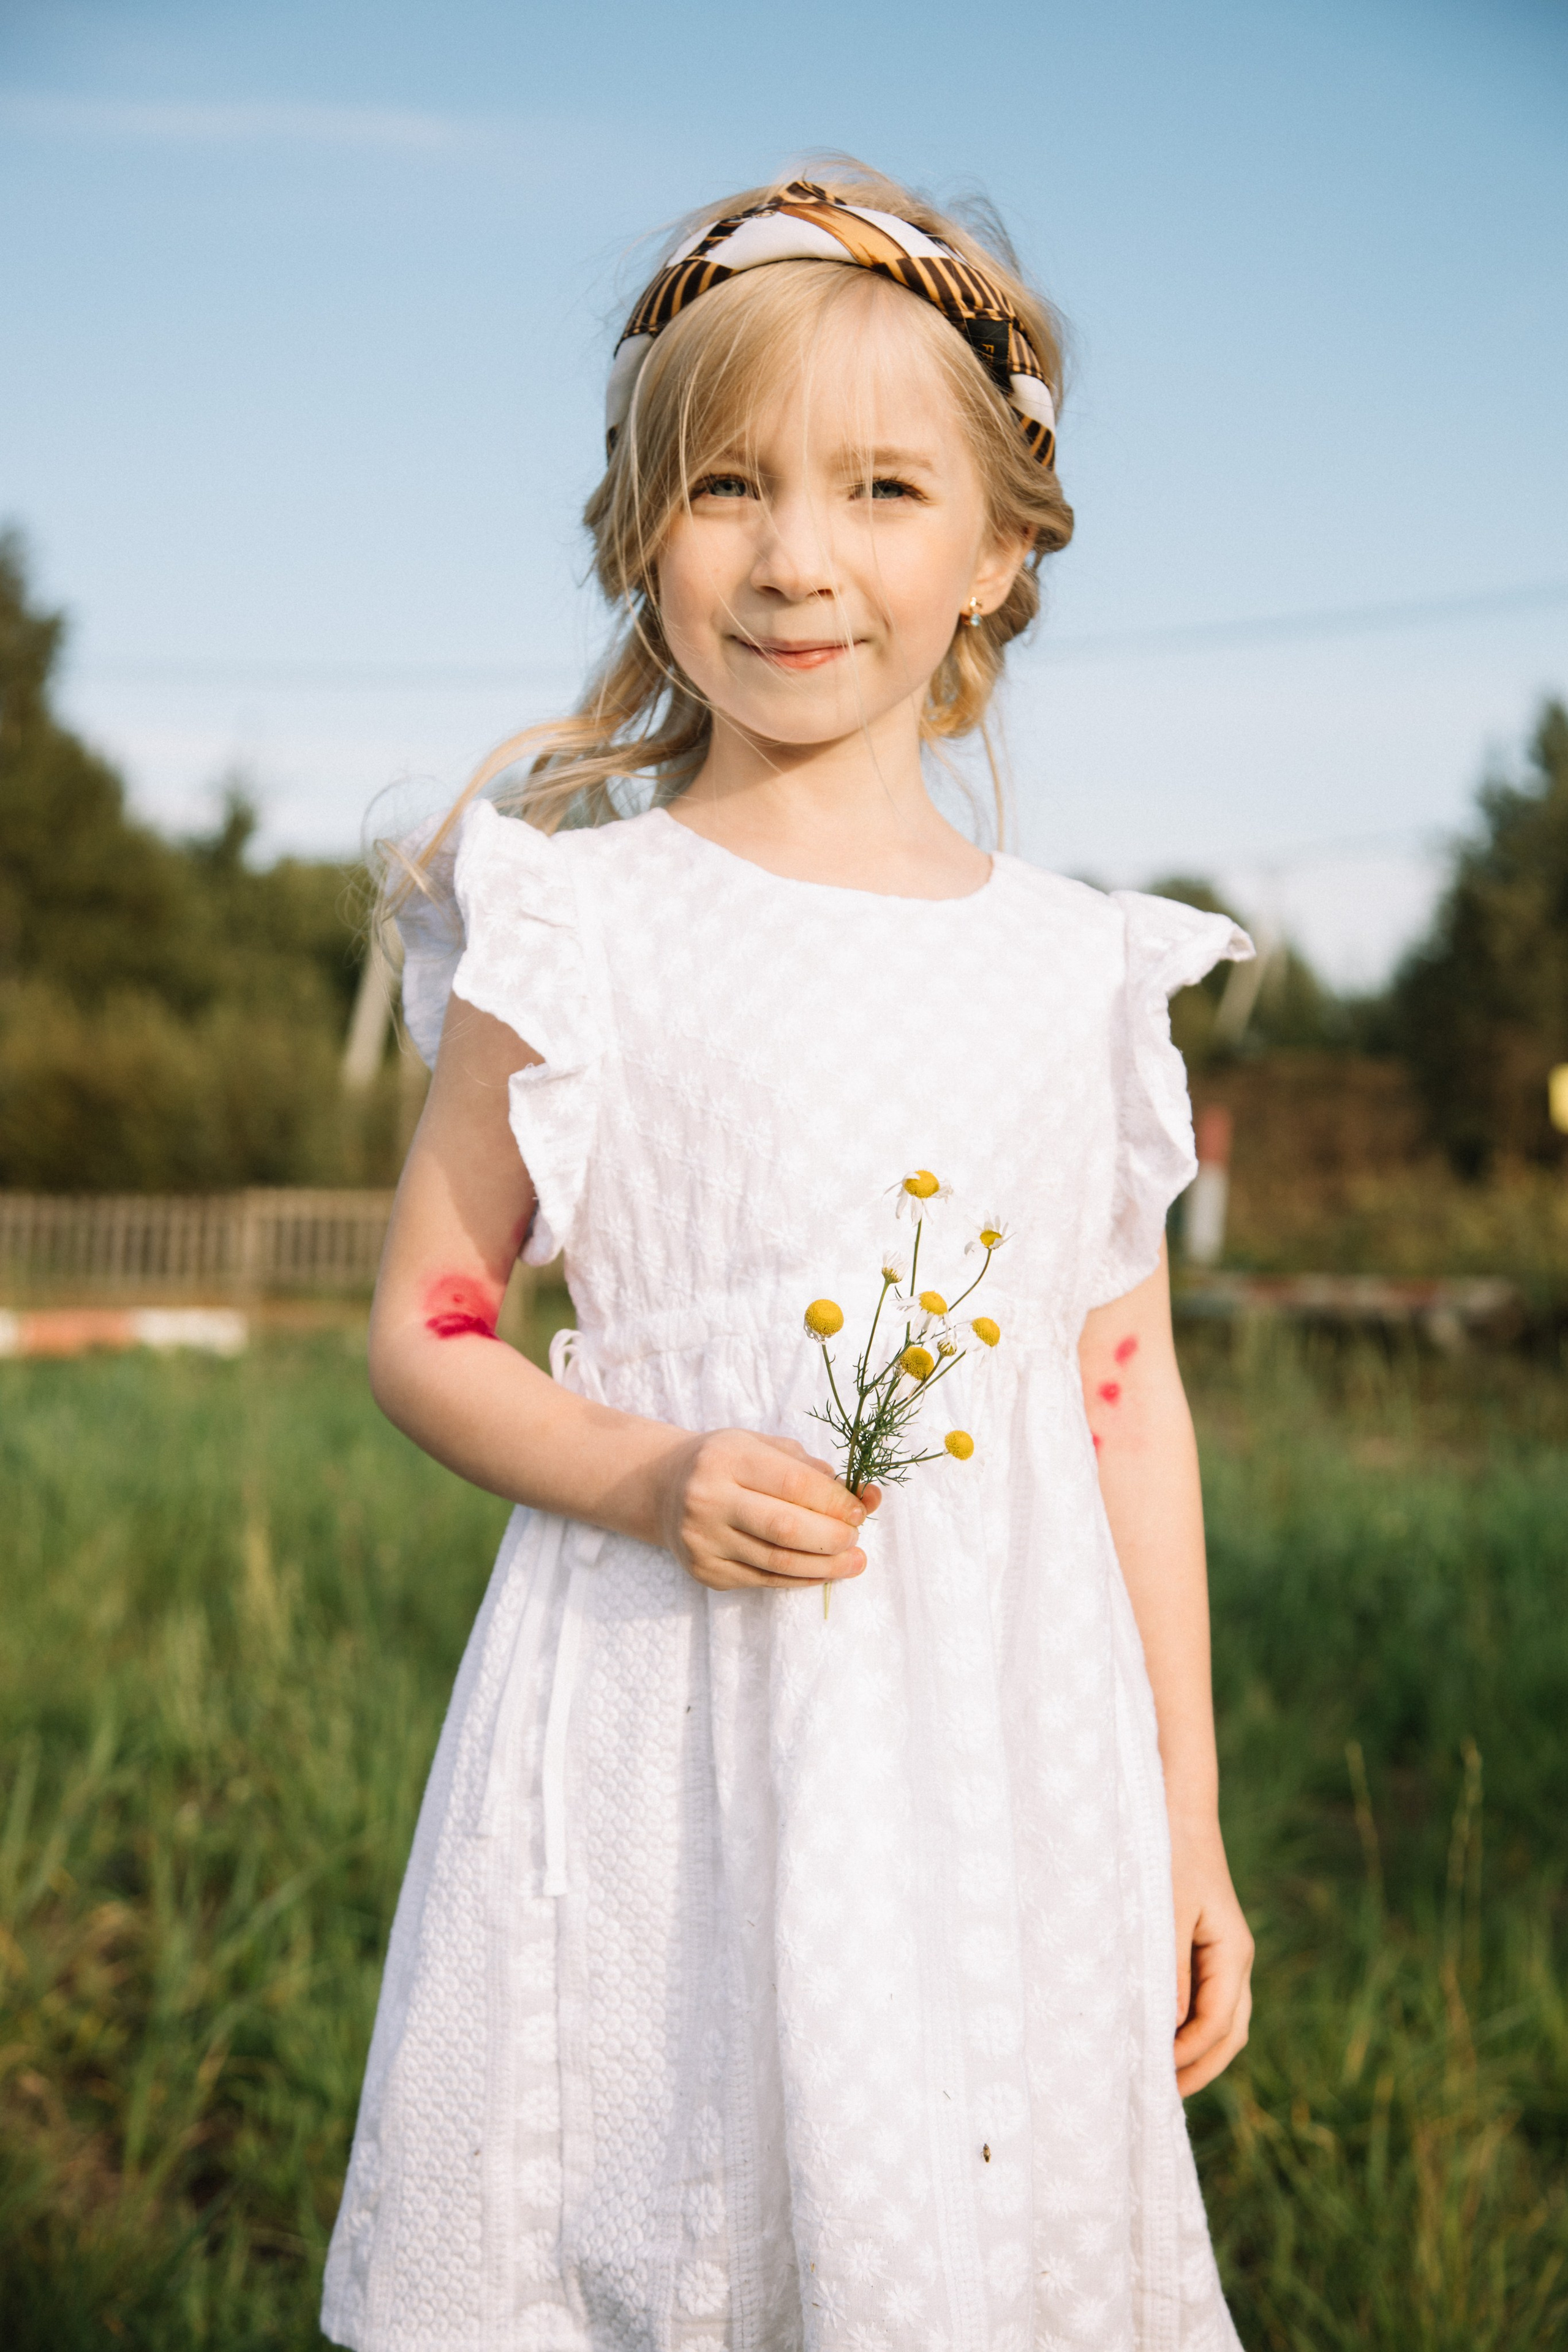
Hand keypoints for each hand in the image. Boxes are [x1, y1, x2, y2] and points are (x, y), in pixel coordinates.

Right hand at [653, 1429, 876, 1592]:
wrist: (663, 1488)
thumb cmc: (726, 1462)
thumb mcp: (762, 1447)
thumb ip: (811, 1469)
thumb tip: (866, 1497)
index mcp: (727, 1457)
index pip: (793, 1484)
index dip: (834, 1501)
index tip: (859, 1510)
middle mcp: (708, 1499)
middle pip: (785, 1528)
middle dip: (832, 1537)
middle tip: (856, 1538)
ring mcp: (703, 1539)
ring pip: (777, 1562)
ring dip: (825, 1566)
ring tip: (854, 1562)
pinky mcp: (705, 1571)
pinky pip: (763, 1580)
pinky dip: (800, 1579)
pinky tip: (823, 1572)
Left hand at [1170, 1817, 1253, 2095]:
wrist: (1176, 1807)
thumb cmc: (1168, 1855)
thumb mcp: (1165, 1914)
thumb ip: (1170, 1972)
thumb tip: (1168, 2029)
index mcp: (1233, 1954)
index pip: (1216, 2024)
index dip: (1185, 2056)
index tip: (1150, 2076)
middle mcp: (1236, 1960)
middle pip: (1229, 2034)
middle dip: (1198, 2068)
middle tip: (1159, 2097)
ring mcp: (1225, 1954)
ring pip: (1223, 2021)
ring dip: (1197, 2052)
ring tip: (1160, 2078)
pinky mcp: (1207, 1946)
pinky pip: (1208, 2000)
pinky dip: (1191, 2026)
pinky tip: (1161, 2034)